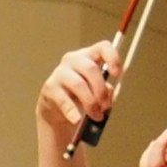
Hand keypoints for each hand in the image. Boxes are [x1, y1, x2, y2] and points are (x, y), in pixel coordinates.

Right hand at [34, 43, 118, 160]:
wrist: (59, 111)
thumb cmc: (82, 96)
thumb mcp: (97, 91)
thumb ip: (105, 90)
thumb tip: (107, 94)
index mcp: (88, 56)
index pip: (102, 47)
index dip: (112, 58)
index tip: (117, 74)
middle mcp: (73, 60)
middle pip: (90, 68)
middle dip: (101, 90)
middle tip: (105, 107)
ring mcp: (60, 72)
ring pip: (78, 84)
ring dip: (90, 102)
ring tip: (95, 116)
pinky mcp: (50, 88)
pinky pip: (63, 99)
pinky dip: (72, 111)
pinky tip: (76, 119)